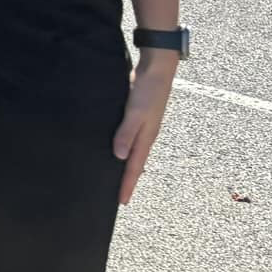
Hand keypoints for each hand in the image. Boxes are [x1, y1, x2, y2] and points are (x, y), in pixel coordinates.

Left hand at [113, 50, 177, 203]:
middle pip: (135, 163)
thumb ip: (126, 133)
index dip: (127, 184)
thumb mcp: (136, 113)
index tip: (122, 202)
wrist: (156, 70)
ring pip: (132, 152)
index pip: (135, 167)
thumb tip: (119, 156)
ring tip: (115, 178)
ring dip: (124, 166)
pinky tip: (114, 149)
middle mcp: (145, 135)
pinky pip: (129, 139)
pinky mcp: (136, 117)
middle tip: (118, 196)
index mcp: (147, 138)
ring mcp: (142, 127)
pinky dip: (123, 148)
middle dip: (127, 180)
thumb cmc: (148, 91)